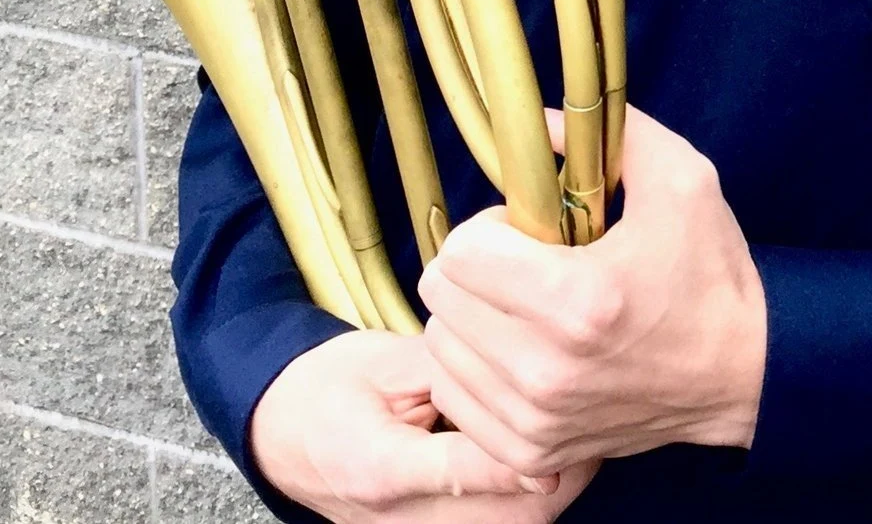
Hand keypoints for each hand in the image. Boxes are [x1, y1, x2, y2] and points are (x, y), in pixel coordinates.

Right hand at [249, 329, 598, 522]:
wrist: (281, 436)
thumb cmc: (331, 386)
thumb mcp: (384, 363)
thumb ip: (449, 373)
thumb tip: (517, 369)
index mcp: (383, 468)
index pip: (471, 469)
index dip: (527, 446)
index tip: (569, 412)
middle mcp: (405, 520)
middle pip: (511, 516)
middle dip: (563, 468)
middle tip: (591, 410)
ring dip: (555, 483)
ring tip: (577, 423)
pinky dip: (531, 495)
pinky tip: (546, 448)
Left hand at [418, 106, 767, 477]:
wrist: (745, 373)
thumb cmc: (711, 274)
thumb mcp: (680, 179)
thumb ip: (609, 132)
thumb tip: (535, 118)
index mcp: (578, 299)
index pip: (461, 254)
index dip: (490, 227)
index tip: (527, 230)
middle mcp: (547, 369)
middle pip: (442, 298)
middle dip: (473, 268)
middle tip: (521, 265)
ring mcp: (537, 419)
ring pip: (440, 349)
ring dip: (470, 318)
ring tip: (521, 308)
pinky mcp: (533, 452)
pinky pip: (455, 398)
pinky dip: (474, 370)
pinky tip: (517, 351)